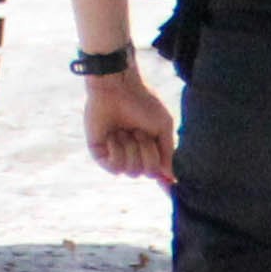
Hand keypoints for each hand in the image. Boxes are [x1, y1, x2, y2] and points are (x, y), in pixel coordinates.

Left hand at [83, 64, 177, 183]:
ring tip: (125, 131)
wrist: (117, 86)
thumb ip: (169, 152)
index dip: (165, 181)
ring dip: (131, 149)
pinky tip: (113, 136)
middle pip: (148, 173)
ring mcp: (116, 153)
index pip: (158, 172)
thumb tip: (171, 176)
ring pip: (132, 172)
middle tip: (139, 132)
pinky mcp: (99, 153)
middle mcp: (133, 153)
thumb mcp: (163, 126)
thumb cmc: (142, 101)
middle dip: (147, 151)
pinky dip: (117, 152)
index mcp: (149, 147)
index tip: (170, 185)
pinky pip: (114, 168)